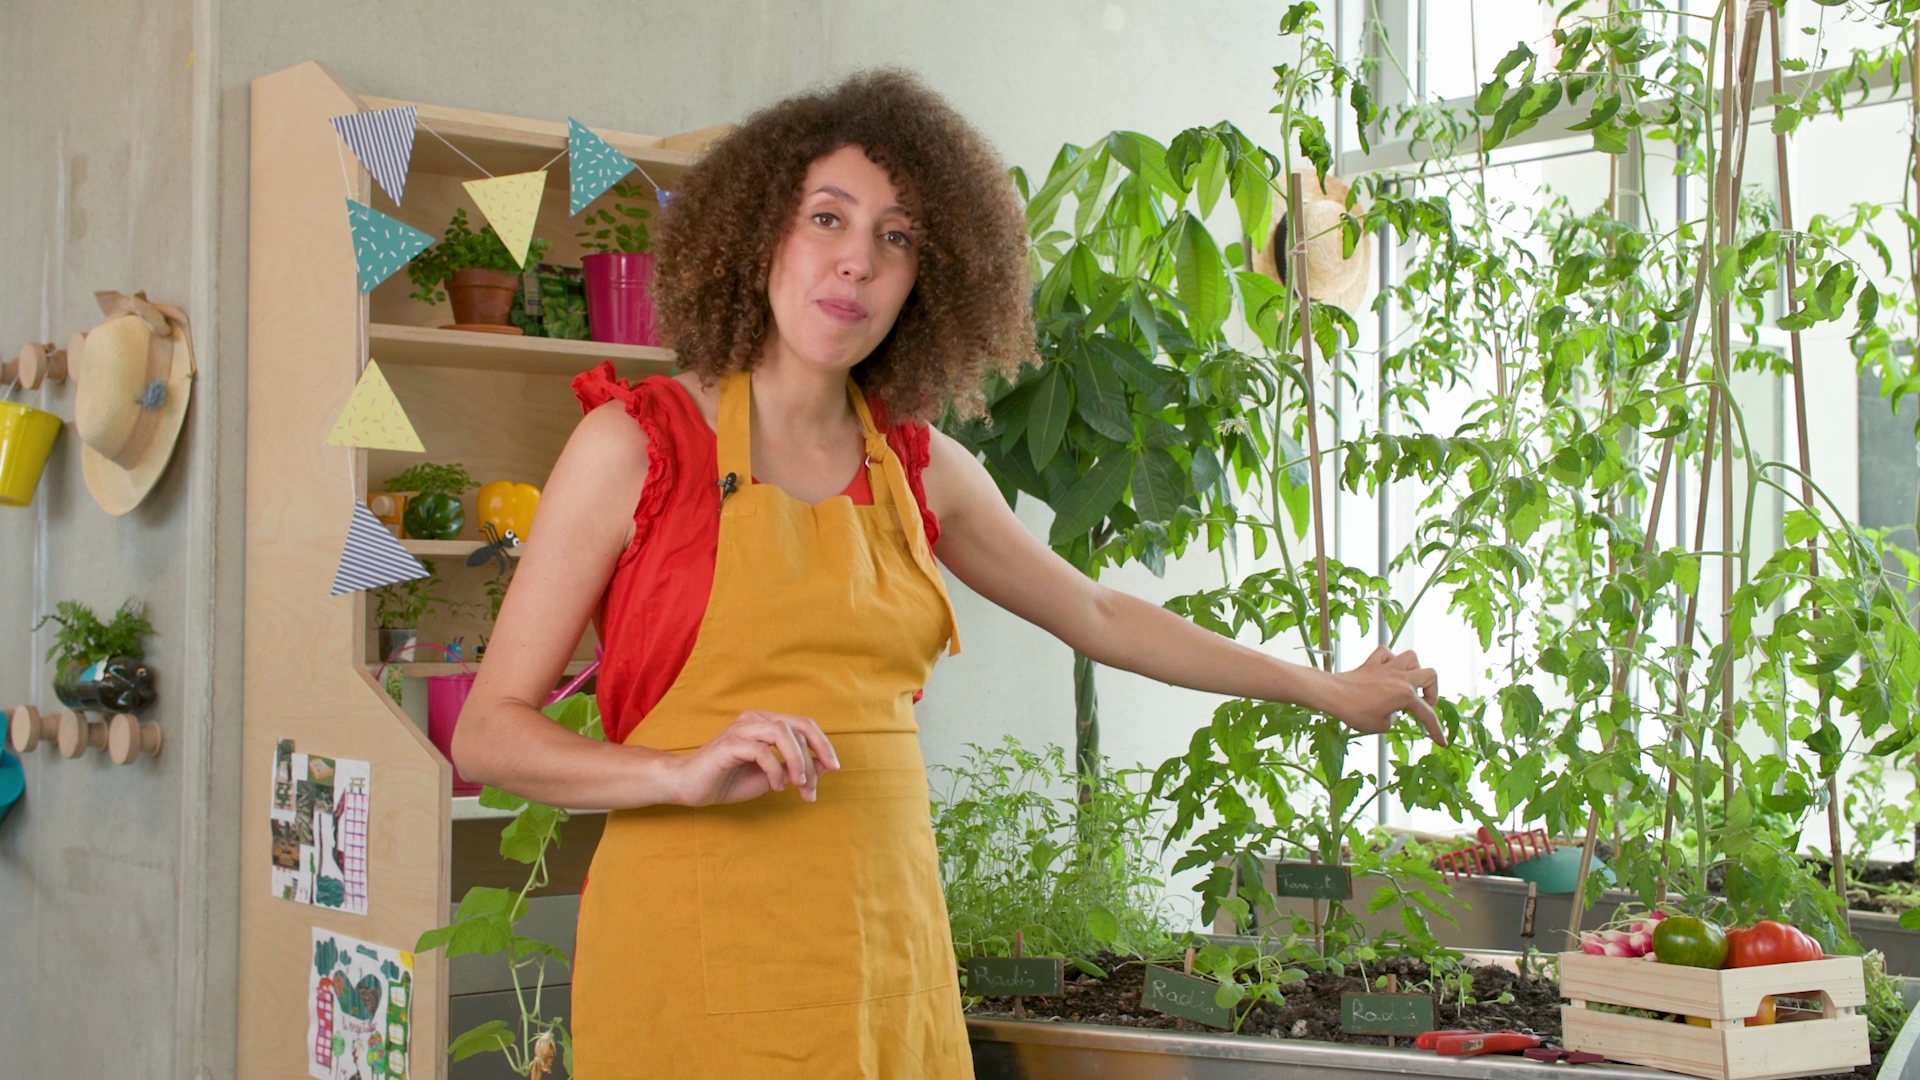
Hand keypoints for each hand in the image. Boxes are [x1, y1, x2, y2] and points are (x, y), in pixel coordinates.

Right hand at [671, 711, 840, 806]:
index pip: (804, 725)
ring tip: (798, 784)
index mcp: (767, 723)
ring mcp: (741, 729)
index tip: (835, 768)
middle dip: (814, 758)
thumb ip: (796, 767)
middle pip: (798, 728)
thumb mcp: (773, 776)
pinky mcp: (729, 744)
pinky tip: (774, 786)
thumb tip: (825, 764)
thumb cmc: (730, 780)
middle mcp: (756, 720)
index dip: (823, 744)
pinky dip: (775, 771)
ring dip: (797, 761)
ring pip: (782, 733)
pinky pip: (761, 752)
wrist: (691, 787)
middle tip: (814, 787)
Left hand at [1323, 645, 1443, 744]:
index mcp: (1405, 694)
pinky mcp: (1371, 663)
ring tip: (1408, 683)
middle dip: (1432, 691)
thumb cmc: (1355, 712)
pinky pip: (1386, 653)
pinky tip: (1386, 671)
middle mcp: (1400, 677)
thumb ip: (1393, 718)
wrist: (1332, 694)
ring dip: (1414, 669)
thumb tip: (1392, 711)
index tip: (1441, 742)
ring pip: (1411, 657)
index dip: (1435, 730)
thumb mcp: (1380, 725)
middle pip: (1430, 675)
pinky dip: (1389, 660)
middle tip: (1423, 703)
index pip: (1427, 714)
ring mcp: (1386, 667)